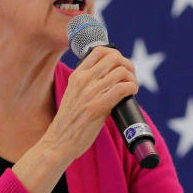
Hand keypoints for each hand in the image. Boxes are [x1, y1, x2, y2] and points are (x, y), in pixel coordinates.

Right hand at [41, 45, 138, 165]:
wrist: (59, 142)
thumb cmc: (69, 122)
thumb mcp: (74, 94)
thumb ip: (88, 83)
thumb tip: (112, 78)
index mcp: (77, 75)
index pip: (100, 51)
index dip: (116, 54)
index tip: (121, 65)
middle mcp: (83, 80)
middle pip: (114, 58)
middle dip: (128, 65)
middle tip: (131, 77)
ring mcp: (90, 93)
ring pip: (121, 72)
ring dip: (132, 78)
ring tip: (132, 87)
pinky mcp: (98, 107)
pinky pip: (122, 88)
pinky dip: (132, 88)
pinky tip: (132, 94)